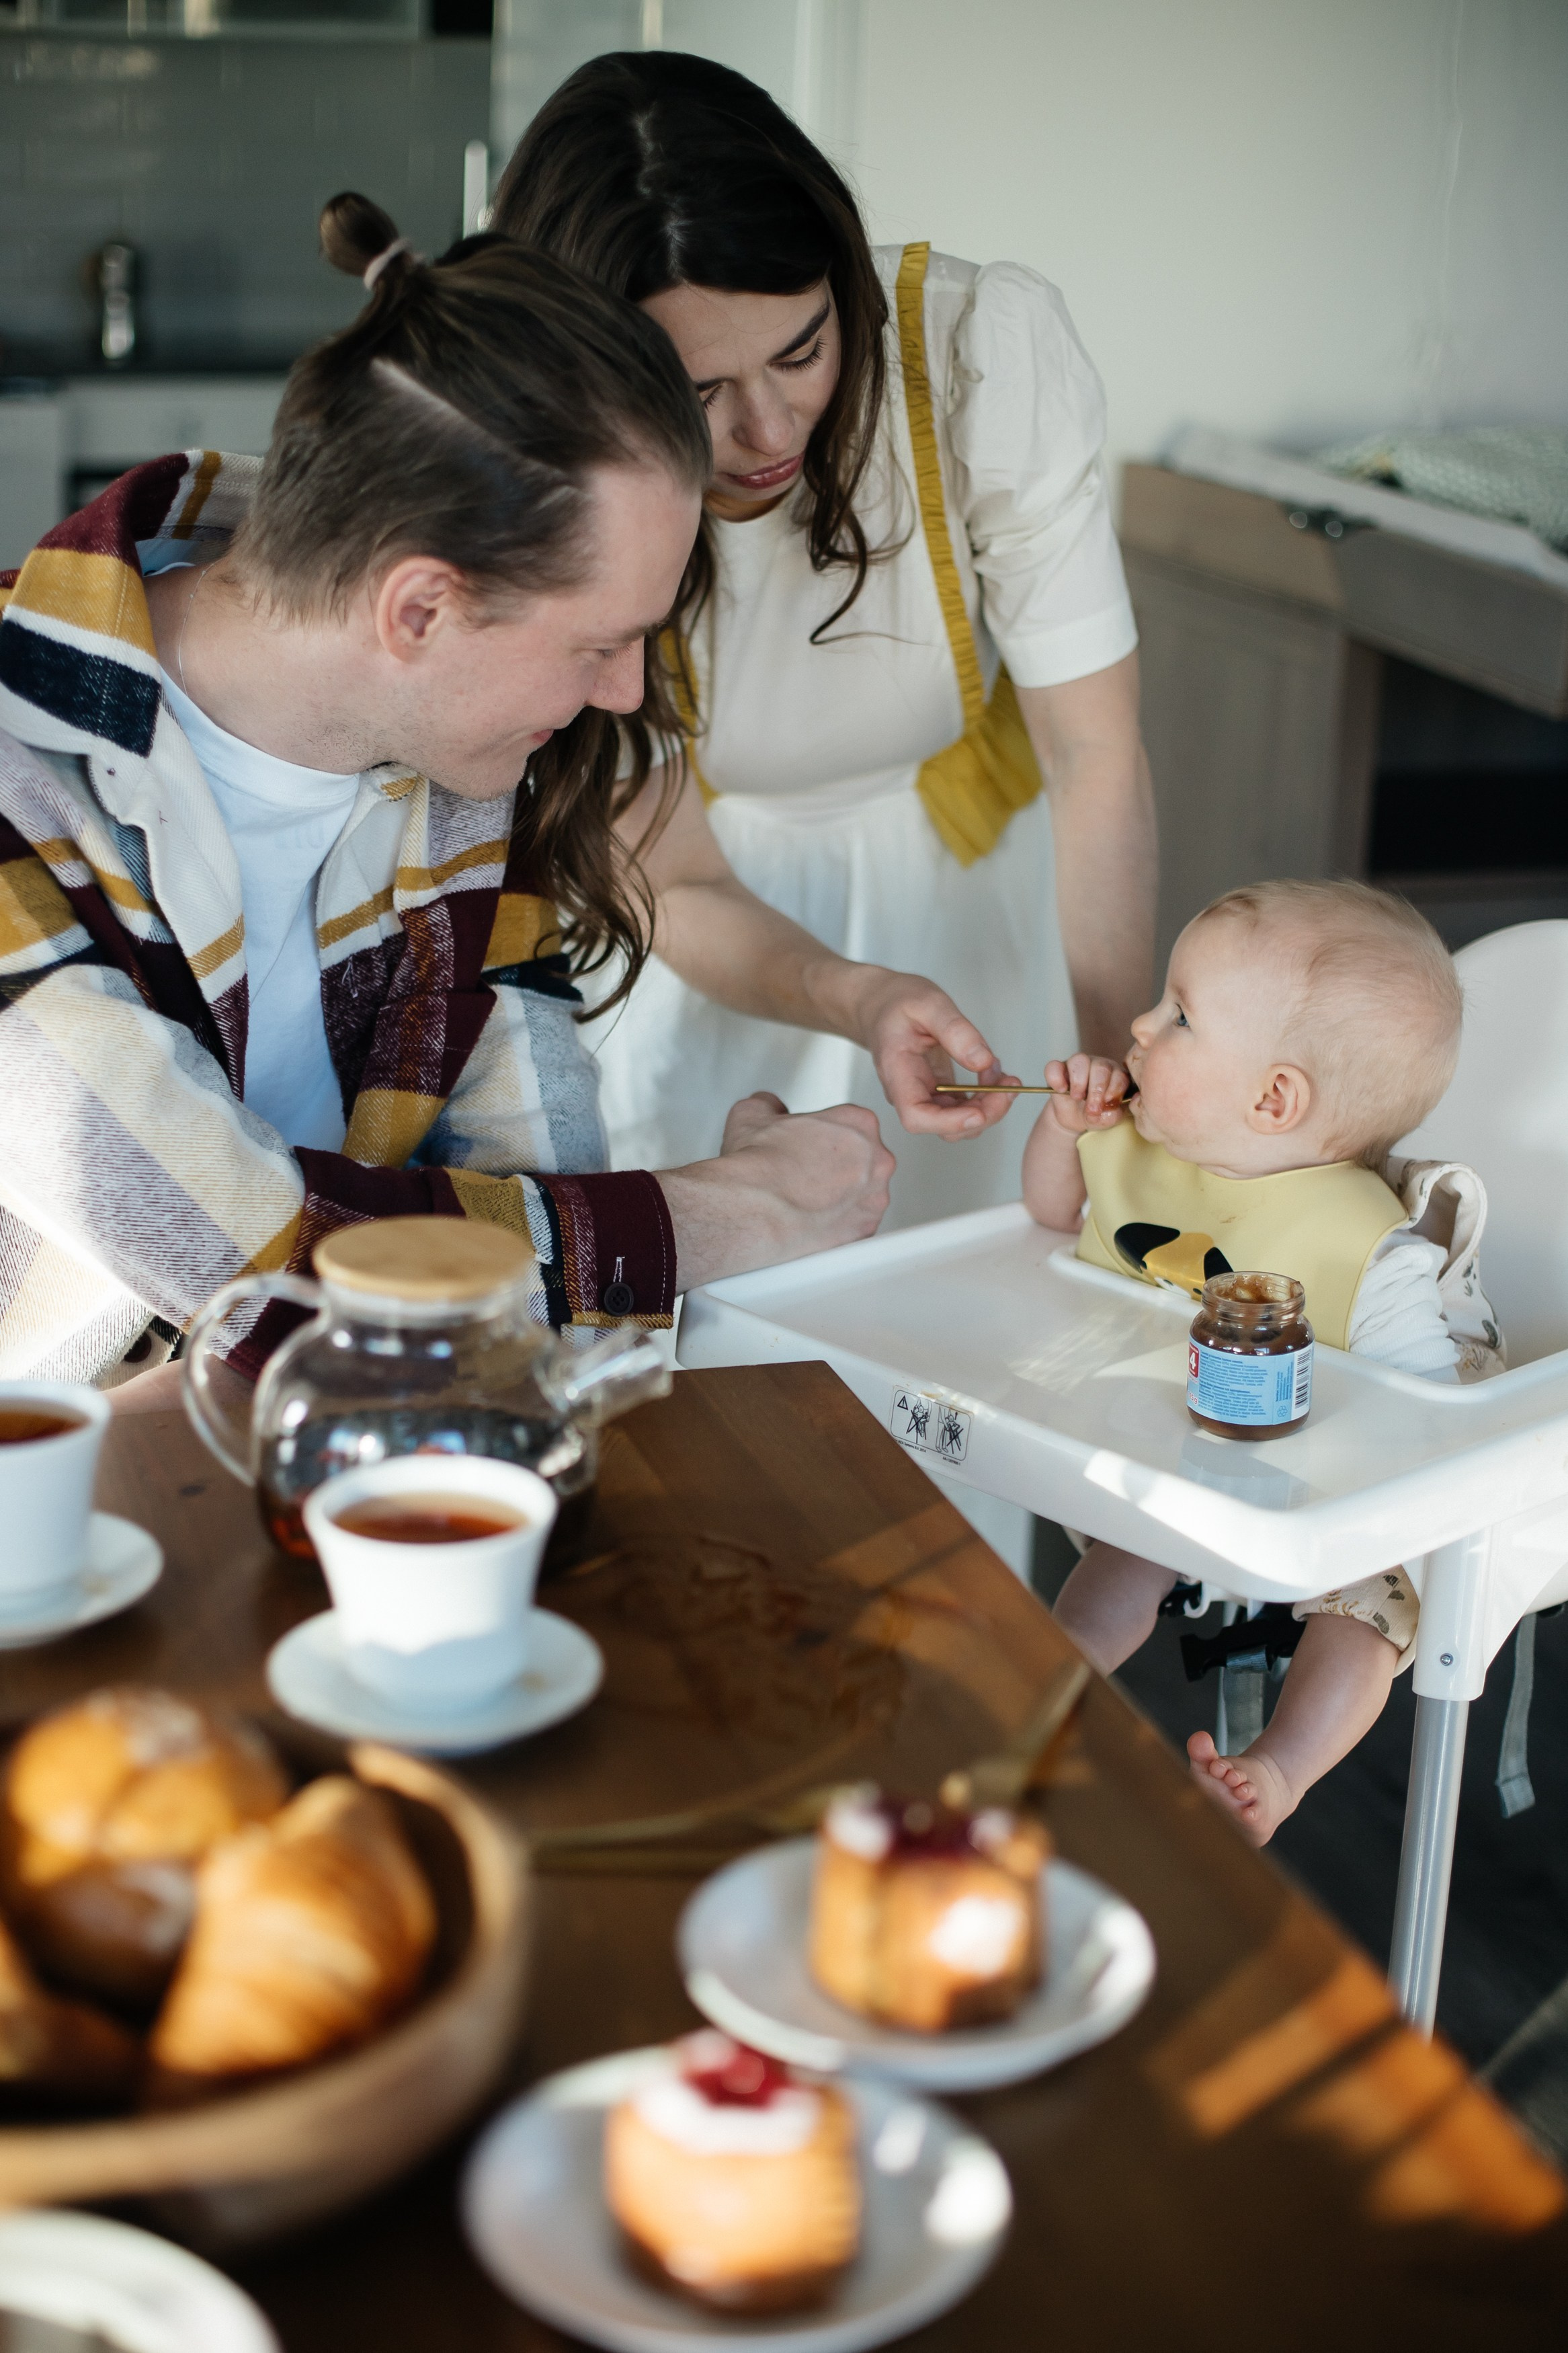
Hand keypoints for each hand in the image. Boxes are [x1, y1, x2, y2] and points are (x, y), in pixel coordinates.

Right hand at [659, 1093, 896, 1291]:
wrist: (754, 1210)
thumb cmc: (759, 1167)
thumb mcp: (753, 1114)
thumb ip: (770, 1104)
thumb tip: (769, 1106)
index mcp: (859, 1122)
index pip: (852, 1125)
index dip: (826, 1136)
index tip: (811, 1145)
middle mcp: (877, 1158)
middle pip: (864, 1159)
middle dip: (839, 1166)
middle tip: (809, 1172)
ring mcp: (875, 1197)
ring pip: (864, 1193)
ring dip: (843, 1195)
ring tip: (809, 1198)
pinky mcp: (867, 1229)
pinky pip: (858, 1224)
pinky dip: (840, 1223)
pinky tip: (815, 1220)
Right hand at [840, 967, 1020, 1137]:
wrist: (883, 1003)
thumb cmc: (898, 1001)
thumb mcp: (928, 1003)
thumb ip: (954, 1030)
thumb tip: (982, 1061)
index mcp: (897, 1073)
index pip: (916, 1116)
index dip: (949, 1122)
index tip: (979, 1112)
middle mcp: (909, 1092)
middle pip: (944, 1126)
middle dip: (982, 1114)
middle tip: (1009, 1087)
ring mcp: (924, 1095)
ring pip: (958, 1121)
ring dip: (988, 1107)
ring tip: (1006, 1078)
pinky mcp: (938, 1091)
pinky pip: (963, 1107)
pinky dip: (985, 1098)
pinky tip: (995, 1075)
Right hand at [1042, 1053, 1132, 1136]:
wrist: (1075, 1118)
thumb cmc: (1096, 1114)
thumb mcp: (1107, 1120)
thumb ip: (1112, 1116)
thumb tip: (1108, 1110)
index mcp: (1116, 1075)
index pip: (1119, 1075)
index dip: (1114, 1089)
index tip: (1108, 1103)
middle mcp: (1099, 1065)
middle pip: (1100, 1067)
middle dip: (1096, 1090)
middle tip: (1092, 1108)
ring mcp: (1079, 1065)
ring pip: (1080, 1060)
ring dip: (1079, 1081)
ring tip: (1076, 1097)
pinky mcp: (1058, 1069)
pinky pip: (1054, 1066)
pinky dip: (1056, 1078)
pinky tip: (1061, 1090)